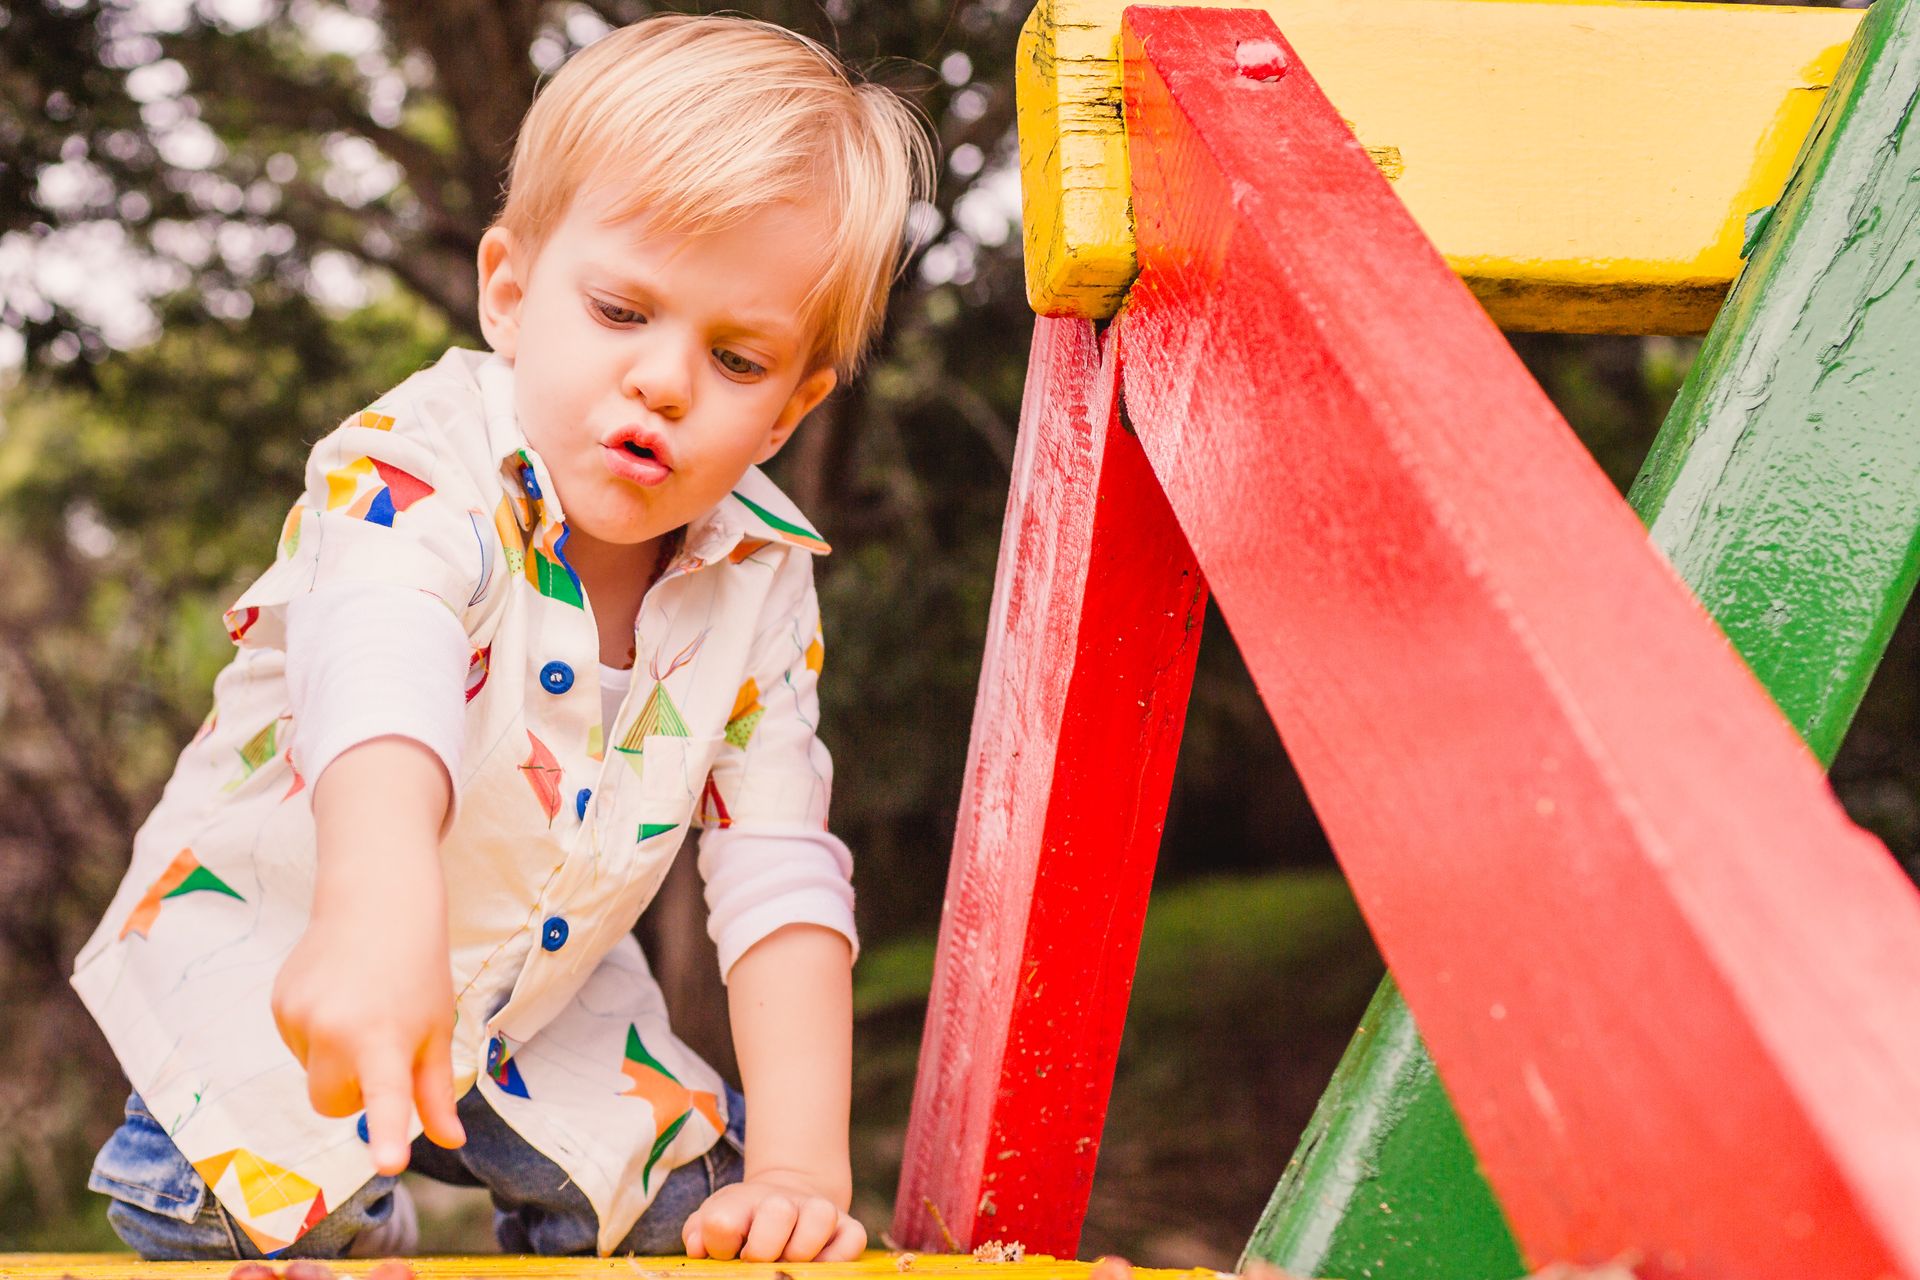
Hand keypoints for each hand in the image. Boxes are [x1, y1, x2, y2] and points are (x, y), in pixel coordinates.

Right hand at [270, 883, 464, 1173]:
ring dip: (335, 1055)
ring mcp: (299, 1018)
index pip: (386, 1098)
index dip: (385, 1133)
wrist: (377, 900)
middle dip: (353, 1089)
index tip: (389, 1164)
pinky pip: (297, 1045)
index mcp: (386, 1039)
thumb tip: (451, 1141)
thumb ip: (436, 1092)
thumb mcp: (436, 1029)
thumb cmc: (417, 970)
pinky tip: (337, 992)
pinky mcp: (277, 1005)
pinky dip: (316, 1031)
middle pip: (331, 1105)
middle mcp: (335, 1031)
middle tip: (382, 1040)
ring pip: (313, 1073)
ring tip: (361, 1002)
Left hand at [682, 1173, 865, 1261]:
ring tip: (790, 1262)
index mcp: (741, 1203)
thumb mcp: (713, 1223)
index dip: (719, 1246)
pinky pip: (852, 1240)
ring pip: (819, 1217)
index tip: (725, 1254)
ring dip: (802, 1250)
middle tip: (758, 1260)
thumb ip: (698, 1232)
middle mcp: (782, 1202)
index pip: (721, 1222)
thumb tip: (698, 1246)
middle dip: (764, 1248)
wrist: (783, 1203)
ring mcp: (818, 1211)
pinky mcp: (848, 1227)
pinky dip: (837, 1258)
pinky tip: (817, 1265)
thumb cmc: (743, 1224)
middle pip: (776, 1211)